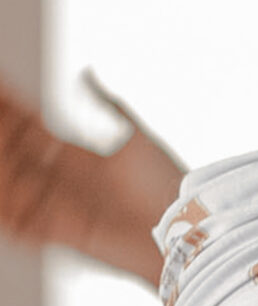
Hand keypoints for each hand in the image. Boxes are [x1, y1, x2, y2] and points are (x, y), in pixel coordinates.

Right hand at [0, 75, 181, 283]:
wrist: (191, 228)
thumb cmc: (171, 186)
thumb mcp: (137, 138)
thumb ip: (109, 106)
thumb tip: (86, 72)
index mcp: (78, 159)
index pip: (30, 130)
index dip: (10, 113)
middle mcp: (65, 182)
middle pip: (17, 155)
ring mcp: (63, 206)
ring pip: (14, 185)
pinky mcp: (67, 232)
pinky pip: (25, 221)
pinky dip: (8, 209)